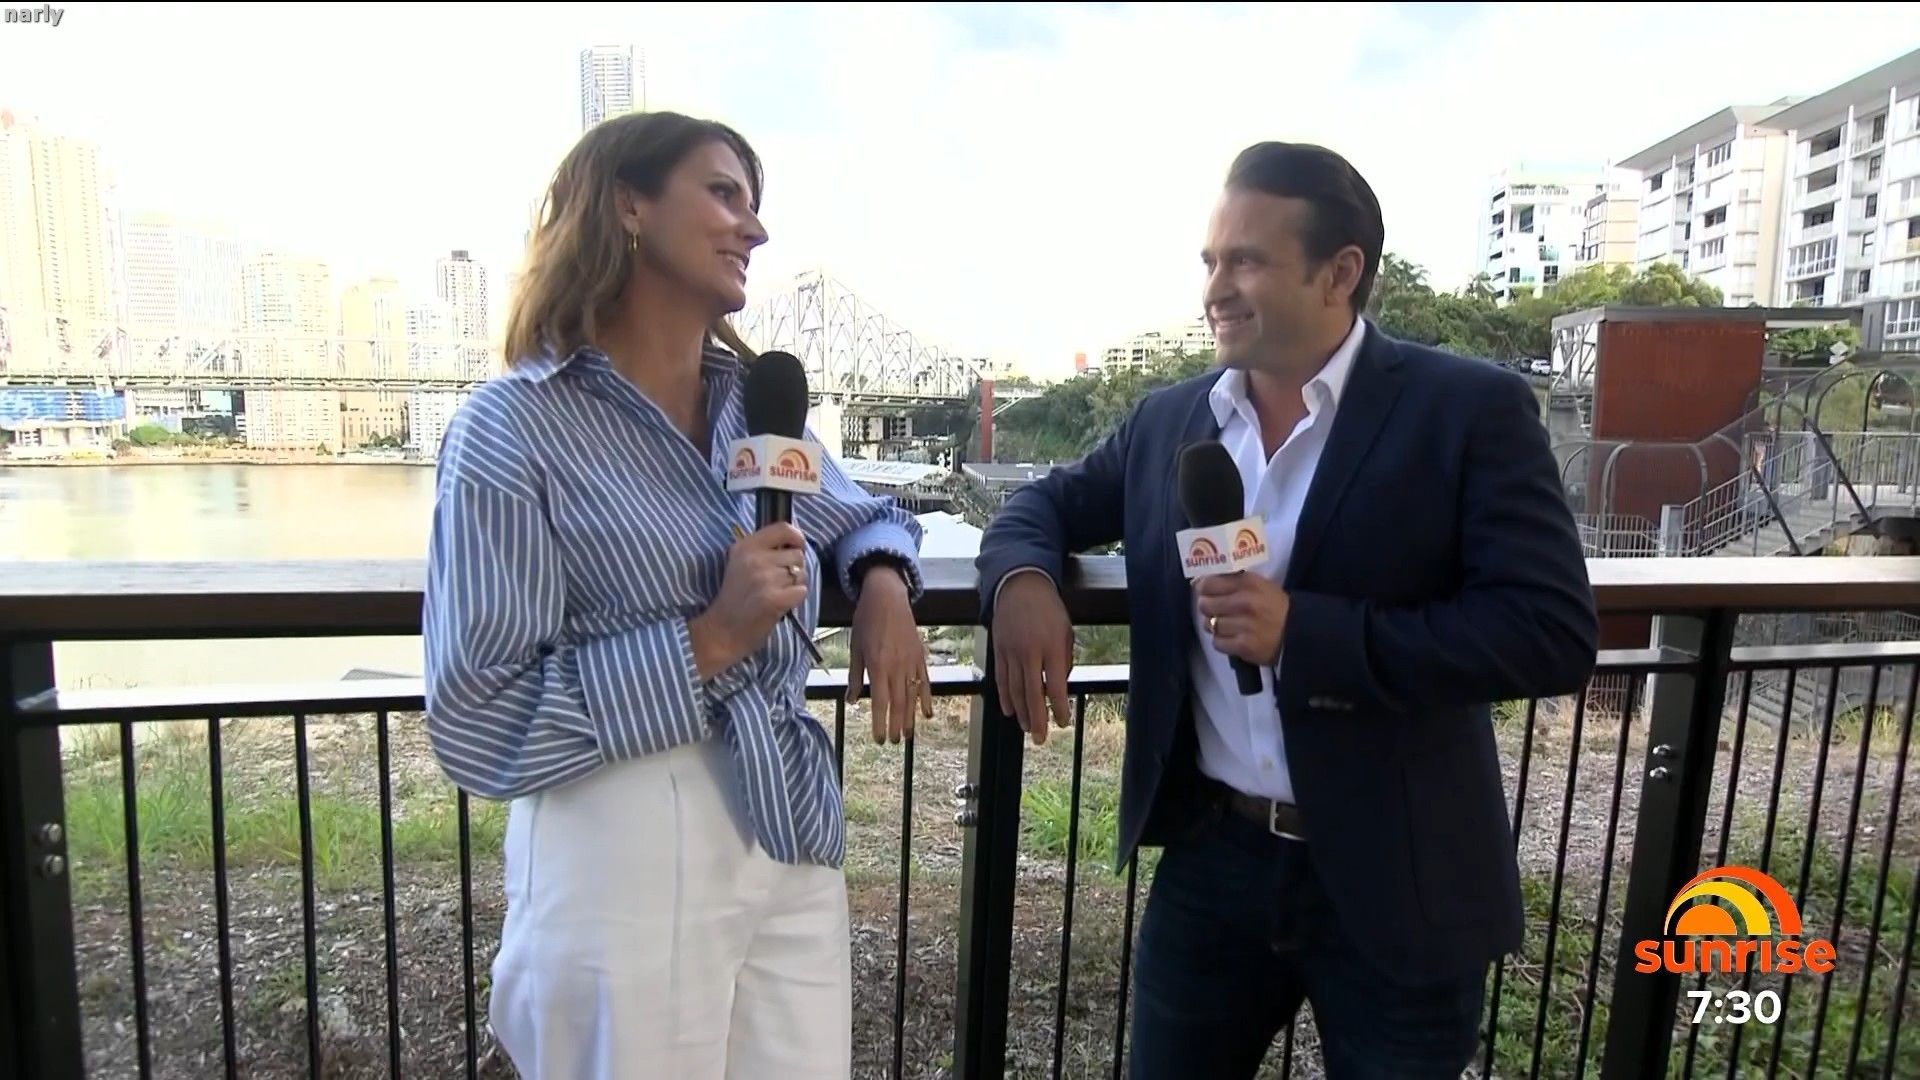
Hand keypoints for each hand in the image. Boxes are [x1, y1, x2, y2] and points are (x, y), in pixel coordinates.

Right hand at [690, 522, 809, 677]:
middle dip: (795, 568)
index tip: (797, 547)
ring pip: (802, 574)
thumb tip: (795, 543)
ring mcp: (764, 579)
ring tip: (777, 594)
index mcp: (745, 546)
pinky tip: (780, 604)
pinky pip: (802, 591)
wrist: (722, 631)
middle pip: (798, 554)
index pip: (783, 528)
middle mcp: (755, 559)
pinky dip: (795, 599)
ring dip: (795, 585)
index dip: (797, 537)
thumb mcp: (740, 564)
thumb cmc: (735, 598)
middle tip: (778, 582)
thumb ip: (763, 550)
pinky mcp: (774, 599)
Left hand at [847, 565, 932, 743]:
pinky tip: (926, 713)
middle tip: (894, 742)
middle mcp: (897, 666)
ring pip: (912, 695)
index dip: (880, 723)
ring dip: (910, 717)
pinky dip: (926, 698)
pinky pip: (924, 681)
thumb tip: (852, 701)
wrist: (887, 597)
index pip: (880, 702)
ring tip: (908, 735)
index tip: (879, 739)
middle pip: (899, 703)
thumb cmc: (866, 621)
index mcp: (878, 665)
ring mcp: (911, 661)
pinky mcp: (920, 656)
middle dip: (896, 725)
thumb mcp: (855, 648)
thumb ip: (855, 677)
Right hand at [991, 571, 1073, 744]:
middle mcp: (1030, 652)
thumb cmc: (1049, 610)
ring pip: (1014, 689)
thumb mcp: (1066, 632)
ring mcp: (1011, 652)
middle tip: (1040, 738)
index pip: (1055, 686)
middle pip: (1032, 693)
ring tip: (1027, 728)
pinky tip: (1011, 710)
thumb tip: (1058, 687)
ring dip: (1022, 712)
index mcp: (1052, 647)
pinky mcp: (998, 651)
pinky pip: (1001, 679)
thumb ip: (1064, 661)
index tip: (1062, 722)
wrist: (1020, 587)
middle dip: (1037, 719)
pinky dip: (1006, 697)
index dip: (1058, 708)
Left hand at [1195, 572, 1290, 667]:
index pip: (1208, 583)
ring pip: (1209, 625)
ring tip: (1229, 626)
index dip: (1203, 588)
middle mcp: (1244, 602)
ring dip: (1216, 626)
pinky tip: (1233, 638)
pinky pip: (1218, 643)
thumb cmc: (1277, 607)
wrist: (1300, 633)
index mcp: (1248, 583)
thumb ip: (1232, 581)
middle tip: (1217, 611)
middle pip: (1204, 604)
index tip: (1206, 592)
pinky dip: (1222, 642)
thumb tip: (1199, 583)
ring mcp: (1244, 625)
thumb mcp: (1259, 585)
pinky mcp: (1244, 646)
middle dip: (1208, 608)